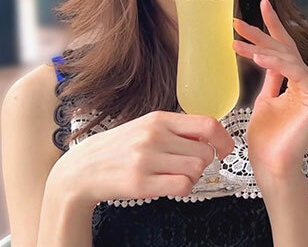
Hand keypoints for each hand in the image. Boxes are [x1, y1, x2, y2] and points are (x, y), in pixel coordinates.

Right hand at [48, 110, 234, 207]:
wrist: (82, 168)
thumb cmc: (120, 148)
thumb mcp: (146, 127)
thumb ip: (177, 129)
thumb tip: (212, 134)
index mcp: (159, 119)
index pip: (207, 124)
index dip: (223, 139)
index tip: (225, 149)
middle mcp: (153, 136)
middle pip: (205, 152)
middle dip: (202, 162)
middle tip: (186, 165)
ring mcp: (146, 159)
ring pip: (196, 170)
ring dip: (191, 176)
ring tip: (173, 174)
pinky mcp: (140, 183)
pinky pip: (182, 186)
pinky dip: (182, 188)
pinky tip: (168, 185)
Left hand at [232, 0, 307, 179]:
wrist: (271, 164)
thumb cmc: (267, 138)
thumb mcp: (266, 100)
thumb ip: (272, 78)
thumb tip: (266, 55)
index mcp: (301, 82)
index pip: (285, 49)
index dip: (272, 27)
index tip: (260, 4)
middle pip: (285, 51)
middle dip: (260, 34)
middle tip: (236, 21)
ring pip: (288, 60)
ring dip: (261, 49)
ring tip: (237, 42)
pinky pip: (296, 74)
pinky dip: (277, 64)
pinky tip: (258, 57)